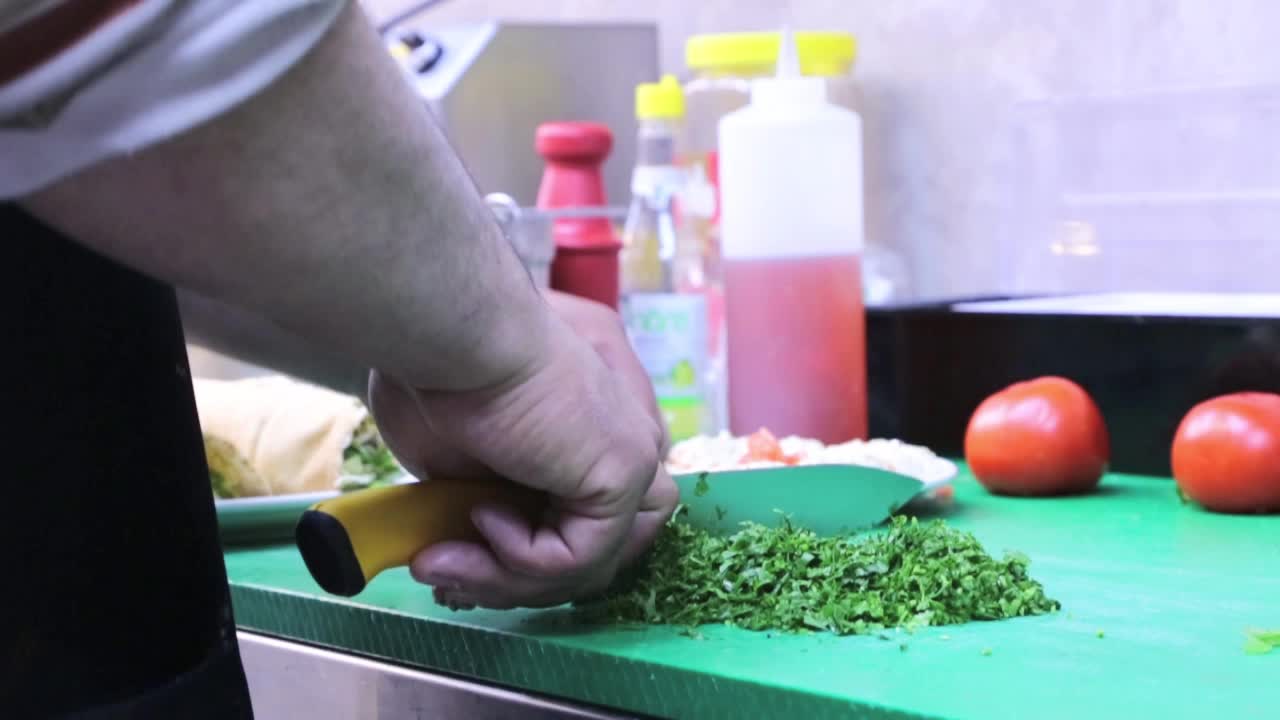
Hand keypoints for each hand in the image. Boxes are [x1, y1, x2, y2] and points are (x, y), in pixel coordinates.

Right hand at [368, 302, 677, 609]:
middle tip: (443, 572)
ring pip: (594, 555)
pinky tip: (482, 518)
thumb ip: (481, 490)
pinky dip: (526, 558)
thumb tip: (463, 540)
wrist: (445, 327)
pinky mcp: (628, 466)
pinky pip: (585, 553)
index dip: (525, 545)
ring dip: (512, 577)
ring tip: (445, 560)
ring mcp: (633, 444)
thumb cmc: (433, 365)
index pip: (587, 501)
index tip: (448, 553)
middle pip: (596, 536)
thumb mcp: (454, 447)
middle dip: (517, 573)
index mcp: (591, 404)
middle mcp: (625, 419)